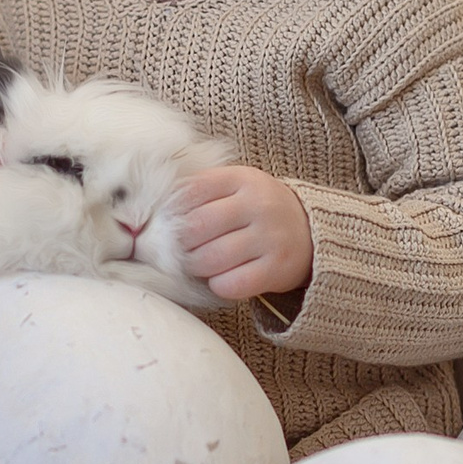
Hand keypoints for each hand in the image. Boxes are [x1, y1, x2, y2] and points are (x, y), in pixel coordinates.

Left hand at [173, 165, 312, 301]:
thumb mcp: (236, 186)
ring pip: (210, 258)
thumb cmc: (257, 210)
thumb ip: (200, 190)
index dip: (172, 213)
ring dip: (196, 267)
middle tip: (181, 250)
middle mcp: (259, 204)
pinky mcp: (277, 268)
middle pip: (196, 228)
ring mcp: (270, 237)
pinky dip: (218, 285)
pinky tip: (222, 278)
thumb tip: (151, 211)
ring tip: (200, 264)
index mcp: (242, 178)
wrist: (311, 232)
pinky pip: (231, 284)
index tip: (168, 225)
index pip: (190, 192)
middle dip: (179, 245)